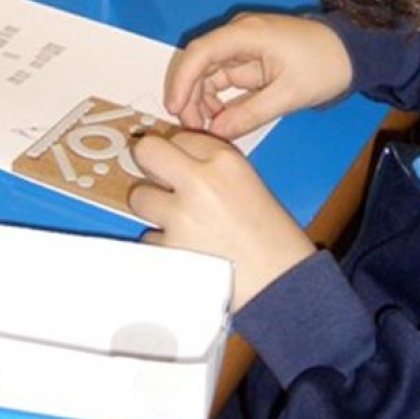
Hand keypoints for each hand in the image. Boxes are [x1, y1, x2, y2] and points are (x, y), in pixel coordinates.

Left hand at [129, 131, 315, 309]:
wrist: (280, 282)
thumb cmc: (272, 238)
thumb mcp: (248, 183)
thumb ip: (213, 168)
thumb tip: (176, 163)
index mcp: (226, 161)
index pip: (181, 136)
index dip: (179, 152)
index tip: (180, 162)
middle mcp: (200, 181)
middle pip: (147, 151)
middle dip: (148, 164)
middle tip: (158, 178)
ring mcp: (180, 216)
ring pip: (139, 196)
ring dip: (153, 208)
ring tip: (181, 222)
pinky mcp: (167, 249)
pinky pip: (148, 237)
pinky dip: (161, 243)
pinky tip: (186, 248)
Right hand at [165, 13, 352, 140]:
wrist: (352, 52)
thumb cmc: (325, 66)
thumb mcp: (289, 95)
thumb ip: (250, 114)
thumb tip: (215, 132)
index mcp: (247, 34)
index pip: (200, 52)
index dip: (182, 81)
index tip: (175, 109)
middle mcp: (239, 35)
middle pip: (199, 63)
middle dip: (190, 96)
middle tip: (193, 129)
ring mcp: (243, 46)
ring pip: (209, 73)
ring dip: (203, 100)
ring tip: (208, 129)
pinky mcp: (250, 59)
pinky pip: (224, 78)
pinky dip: (218, 99)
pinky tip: (221, 121)